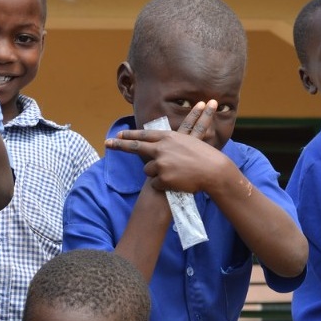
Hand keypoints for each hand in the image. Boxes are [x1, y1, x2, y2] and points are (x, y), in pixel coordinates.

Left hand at [105, 101, 233, 193]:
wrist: (213, 170)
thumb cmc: (204, 157)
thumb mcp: (188, 141)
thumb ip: (172, 142)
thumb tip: (161, 144)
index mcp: (168, 137)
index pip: (144, 135)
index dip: (130, 135)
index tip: (118, 135)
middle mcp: (161, 148)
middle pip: (135, 147)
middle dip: (119, 145)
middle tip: (107, 143)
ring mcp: (161, 163)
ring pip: (148, 170)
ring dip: (156, 173)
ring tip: (173, 174)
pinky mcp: (163, 178)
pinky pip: (156, 183)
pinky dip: (162, 185)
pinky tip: (174, 183)